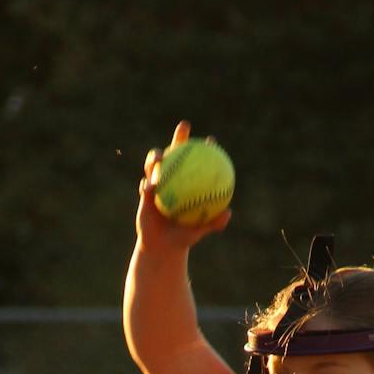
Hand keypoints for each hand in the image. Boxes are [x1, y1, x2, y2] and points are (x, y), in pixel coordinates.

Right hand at [135, 119, 232, 254]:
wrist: (162, 246)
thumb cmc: (184, 236)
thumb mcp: (199, 231)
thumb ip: (214, 223)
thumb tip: (228, 213)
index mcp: (188, 183)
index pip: (197, 161)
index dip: (204, 148)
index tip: (211, 141)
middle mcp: (173, 177)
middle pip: (175, 151)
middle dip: (180, 136)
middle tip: (185, 127)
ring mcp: (157, 183)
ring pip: (155, 163)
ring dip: (156, 157)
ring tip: (159, 159)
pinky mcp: (145, 193)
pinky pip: (145, 185)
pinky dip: (148, 184)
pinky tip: (150, 187)